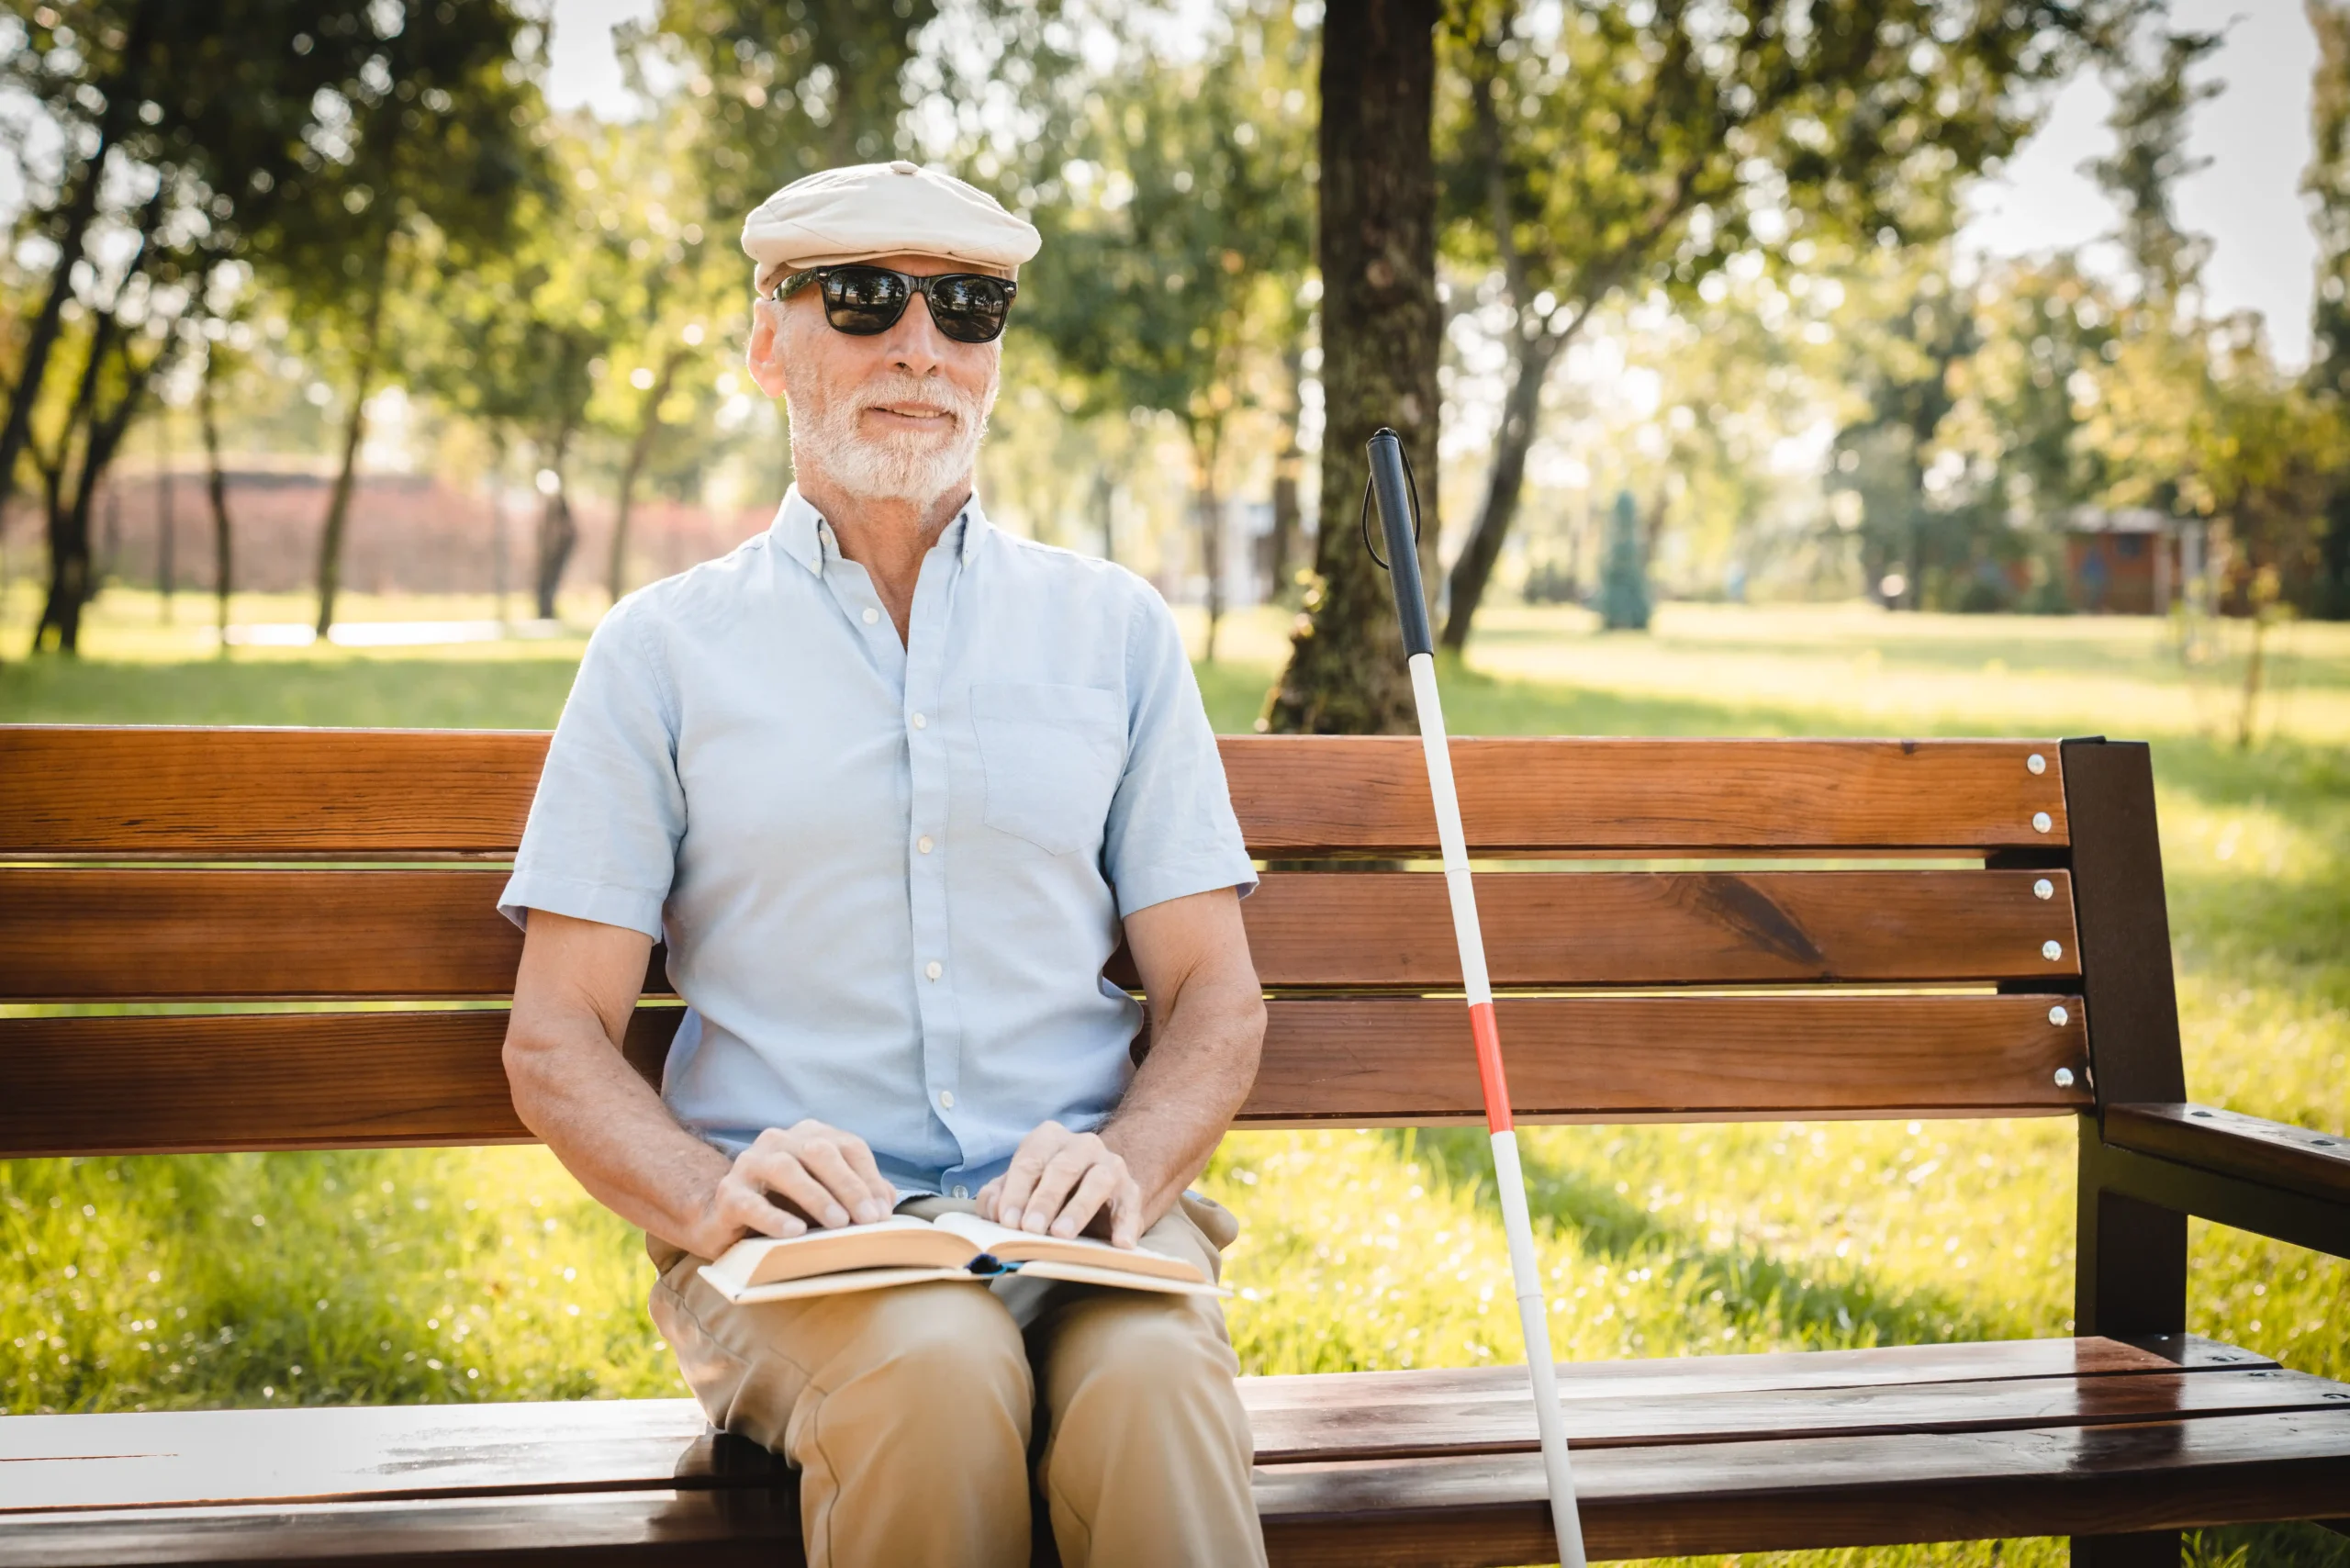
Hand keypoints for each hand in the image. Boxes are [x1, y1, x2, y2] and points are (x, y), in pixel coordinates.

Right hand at [694, 1120, 895, 1254]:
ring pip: (785, 1168)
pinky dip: (775, 1218)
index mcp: (809, 1136)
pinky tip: (795, 1232)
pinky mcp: (728, 1193)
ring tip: (838, 1223)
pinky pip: (751, 1203)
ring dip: (816, 1196)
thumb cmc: (788, 1206)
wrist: (728, 1221)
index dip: (869, 1178)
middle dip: (848, 1185)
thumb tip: (887, 1202)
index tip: (882, 1212)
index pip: (848, 1147)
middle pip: (820, 1152)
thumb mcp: (828, 1197)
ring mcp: (750, 1163)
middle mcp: (780, 1140)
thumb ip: (858, 1193)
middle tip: (868, 1220)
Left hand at [976, 1121, 1141, 1247]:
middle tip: (1031, 1229)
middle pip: (1062, 1168)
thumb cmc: (1048, 1188)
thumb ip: (999, 1196)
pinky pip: (1130, 1204)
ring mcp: (1109, 1165)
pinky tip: (1121, 1243)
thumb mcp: (1019, 1188)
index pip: (1029, 1161)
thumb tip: (993, 1211)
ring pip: (1098, 1180)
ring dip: (1078, 1209)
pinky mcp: (1130, 1190)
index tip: (1007, 1221)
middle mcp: (1082, 1146)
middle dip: (1045, 1200)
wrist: (1096, 1189)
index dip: (1016, 1192)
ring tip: (1062, 1235)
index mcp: (1049, 1139)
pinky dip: (1126, 1224)